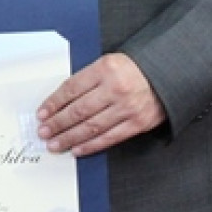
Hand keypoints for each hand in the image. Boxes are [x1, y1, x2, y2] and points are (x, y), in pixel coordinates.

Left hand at [36, 53, 165, 155]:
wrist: (169, 74)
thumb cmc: (136, 68)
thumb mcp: (110, 62)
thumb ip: (88, 79)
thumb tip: (61, 100)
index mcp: (105, 69)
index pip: (71, 89)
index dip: (54, 103)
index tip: (42, 113)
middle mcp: (115, 88)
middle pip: (78, 110)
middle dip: (57, 123)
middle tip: (43, 132)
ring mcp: (127, 108)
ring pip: (91, 127)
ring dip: (69, 137)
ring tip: (55, 144)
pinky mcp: (137, 123)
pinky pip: (110, 137)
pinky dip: (91, 145)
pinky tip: (77, 149)